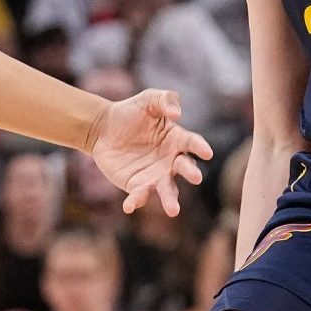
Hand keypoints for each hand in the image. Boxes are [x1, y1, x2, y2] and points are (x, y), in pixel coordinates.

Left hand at [86, 90, 211, 215]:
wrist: (103, 128)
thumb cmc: (130, 112)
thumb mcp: (147, 99)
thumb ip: (164, 100)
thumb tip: (177, 113)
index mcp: (177, 139)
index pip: (192, 143)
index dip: (200, 147)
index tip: (208, 152)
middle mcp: (171, 160)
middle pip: (184, 168)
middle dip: (191, 173)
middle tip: (197, 178)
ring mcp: (155, 175)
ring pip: (167, 189)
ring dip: (170, 200)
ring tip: (173, 211)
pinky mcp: (137, 186)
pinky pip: (139, 196)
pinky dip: (136, 202)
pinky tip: (129, 206)